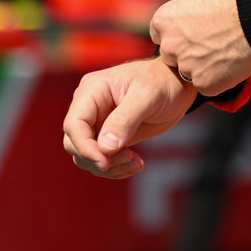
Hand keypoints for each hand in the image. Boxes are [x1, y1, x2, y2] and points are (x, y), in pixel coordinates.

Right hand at [62, 57, 195, 179]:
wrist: (175, 86)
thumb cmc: (162, 82)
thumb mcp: (147, 96)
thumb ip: (125, 120)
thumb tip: (105, 147)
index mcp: (92, 90)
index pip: (74, 124)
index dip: (85, 147)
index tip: (105, 163)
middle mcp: (89, 107)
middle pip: (74, 143)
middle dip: (99, 159)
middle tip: (130, 158)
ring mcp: (96, 123)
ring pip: (85, 156)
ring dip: (109, 167)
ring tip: (137, 163)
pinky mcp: (107, 137)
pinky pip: (101, 160)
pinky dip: (116, 168)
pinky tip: (137, 164)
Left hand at [149, 0, 250, 95]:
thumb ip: (183, 8)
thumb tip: (181, 14)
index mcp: (164, 21)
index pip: (159, 34)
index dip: (176, 34)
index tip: (191, 32)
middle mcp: (170, 46)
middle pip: (171, 55)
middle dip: (186, 52)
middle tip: (210, 44)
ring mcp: (186, 67)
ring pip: (189, 72)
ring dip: (202, 66)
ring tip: (225, 52)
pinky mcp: (204, 84)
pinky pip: (207, 85)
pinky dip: (218, 78)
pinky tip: (232, 64)